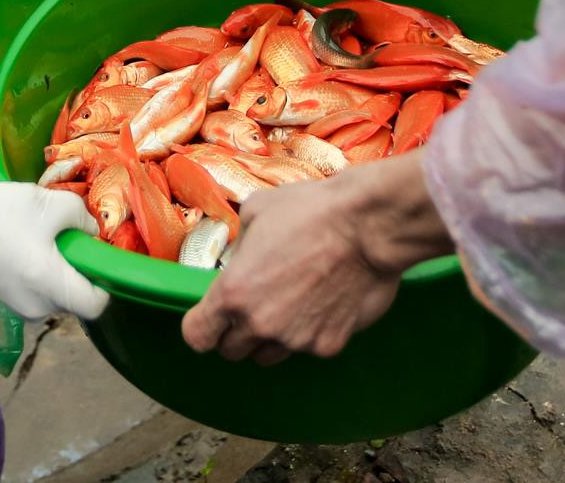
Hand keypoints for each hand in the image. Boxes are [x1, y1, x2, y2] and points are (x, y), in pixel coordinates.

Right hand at [0, 183, 107, 319]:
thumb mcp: (47, 203)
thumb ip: (82, 217)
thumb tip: (95, 232)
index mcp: (49, 283)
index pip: (96, 304)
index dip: (107, 281)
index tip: (102, 255)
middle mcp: (40, 305)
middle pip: (80, 297)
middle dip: (83, 269)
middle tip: (75, 238)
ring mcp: (26, 309)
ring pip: (63, 294)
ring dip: (65, 270)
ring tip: (51, 240)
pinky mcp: (15, 304)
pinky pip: (45, 293)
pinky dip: (48, 275)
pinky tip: (35, 249)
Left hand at [182, 155, 447, 361]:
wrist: (367, 223)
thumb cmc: (311, 210)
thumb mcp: (256, 212)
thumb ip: (240, 245)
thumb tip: (240, 256)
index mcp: (233, 293)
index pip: (197, 336)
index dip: (201, 327)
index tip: (210, 318)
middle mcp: (259, 324)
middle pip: (232, 351)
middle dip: (236, 332)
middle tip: (255, 304)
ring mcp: (296, 340)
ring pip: (268, 355)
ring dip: (270, 338)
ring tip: (289, 304)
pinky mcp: (329, 344)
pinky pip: (308, 348)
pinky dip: (310, 333)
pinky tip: (322, 302)